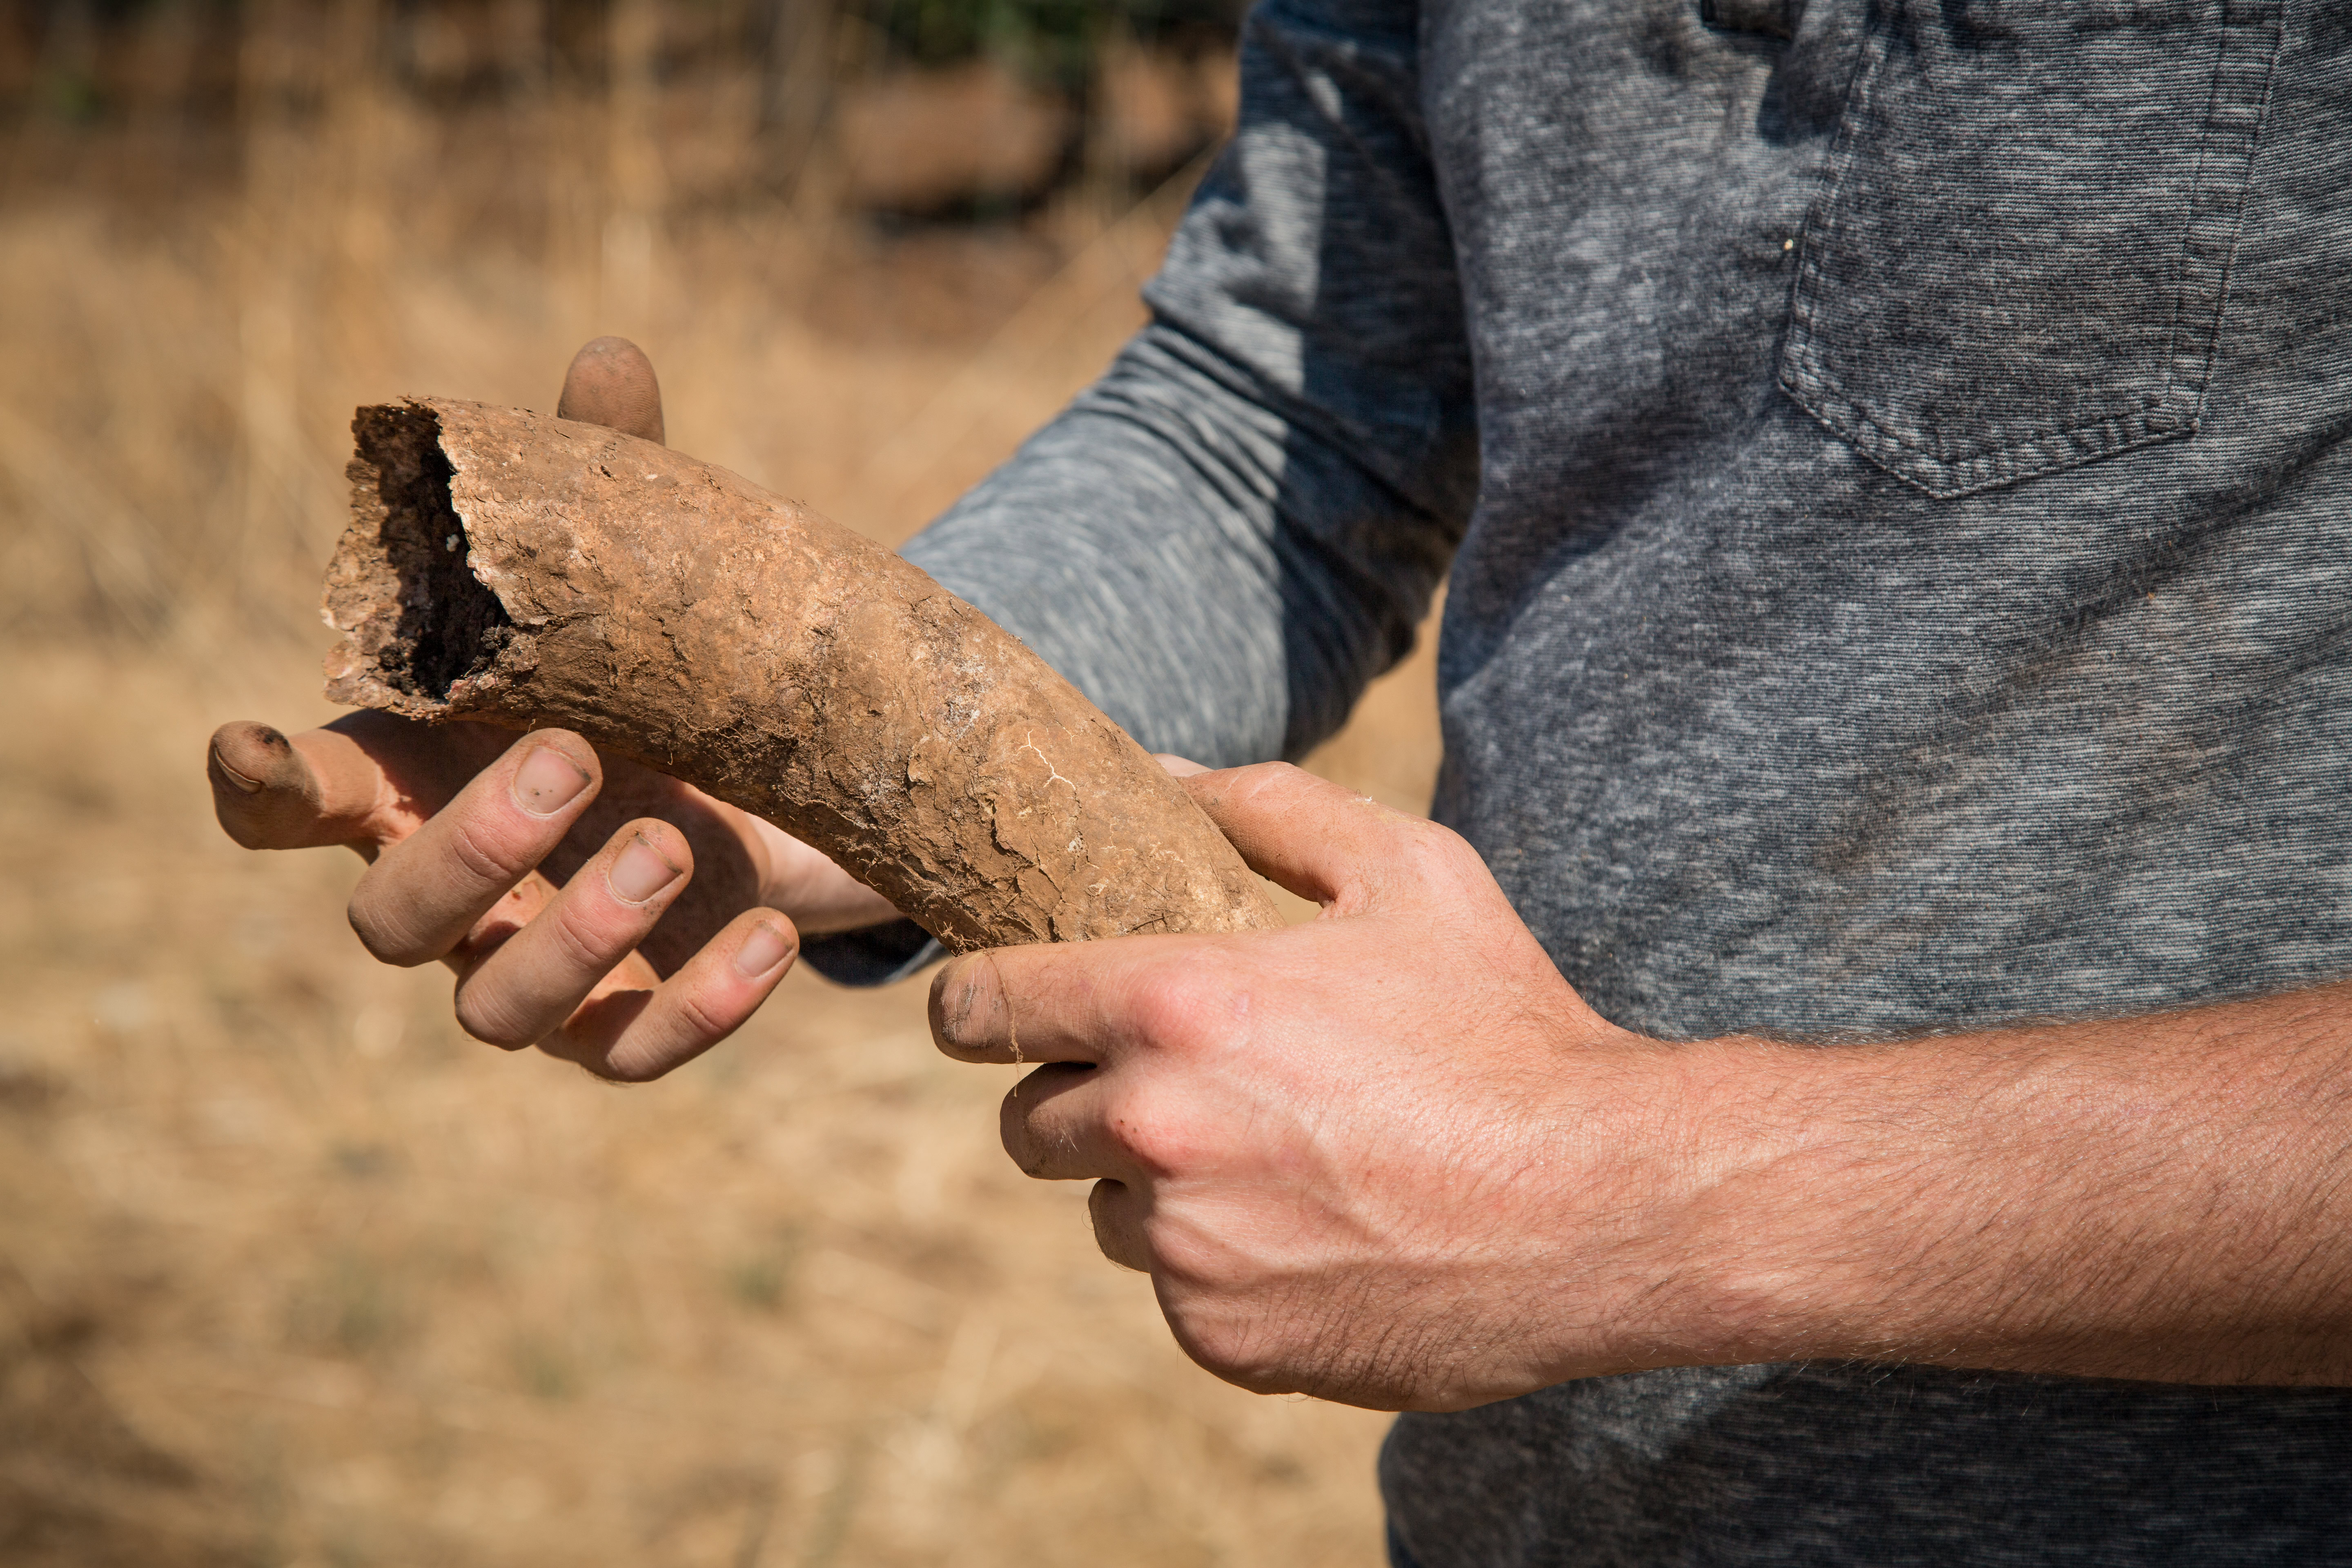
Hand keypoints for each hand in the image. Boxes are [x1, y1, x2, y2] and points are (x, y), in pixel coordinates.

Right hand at [208, 338, 902, 1080]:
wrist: (776, 783)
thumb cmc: (657, 676)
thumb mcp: (639, 586)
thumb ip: (606, 487)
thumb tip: (612, 357)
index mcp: (418, 777)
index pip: (288, 803)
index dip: (262, 783)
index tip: (255, 743)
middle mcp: (453, 888)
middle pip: (385, 921)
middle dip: (469, 849)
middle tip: (573, 759)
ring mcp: (534, 967)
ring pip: (495, 1008)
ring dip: (577, 935)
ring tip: (677, 841)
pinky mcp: (629, 1022)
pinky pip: (633, 1054)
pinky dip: (698, 1011)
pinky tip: (771, 940)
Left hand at [929, 761, 1707, 1411]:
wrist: (1605, 1203)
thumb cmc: (1505, 1024)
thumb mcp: (1408, 873)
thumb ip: (1267, 809)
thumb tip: (1159, 773)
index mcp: (1176, 1008)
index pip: (984, 1010)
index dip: (976, 1006)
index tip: (992, 1011)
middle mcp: (1158, 1133)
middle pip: (1030, 1121)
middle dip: (1080, 1096)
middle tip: (1175, 1081)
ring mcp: (1187, 1251)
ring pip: (1105, 1209)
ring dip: (1153, 1185)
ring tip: (1273, 1154)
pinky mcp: (1224, 1338)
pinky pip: (1175, 1290)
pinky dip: (1219, 1263)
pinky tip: (1315, 1228)